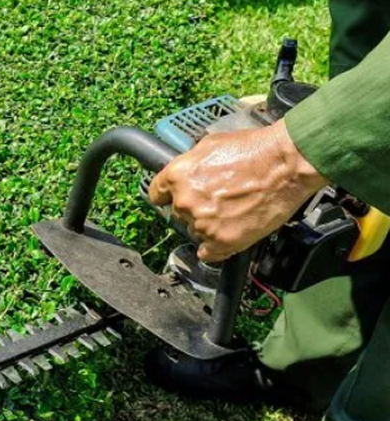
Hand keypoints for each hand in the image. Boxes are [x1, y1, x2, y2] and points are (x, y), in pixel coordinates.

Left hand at [148, 119, 326, 261]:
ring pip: (196, 231)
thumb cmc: (255, 150)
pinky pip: (208, 253)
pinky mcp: (222, 241)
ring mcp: (203, 224)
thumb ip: (190, 163)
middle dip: (195, 208)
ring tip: (234, 210)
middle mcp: (185, 201)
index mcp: (177, 176)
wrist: (287, 163)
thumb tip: (185, 172)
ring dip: (209, 225)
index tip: (174, 198)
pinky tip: (229, 233)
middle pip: (179, 213)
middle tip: (219, 199)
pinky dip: (216, 247)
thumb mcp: (211, 144)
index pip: (156, 194)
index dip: (168, 196)